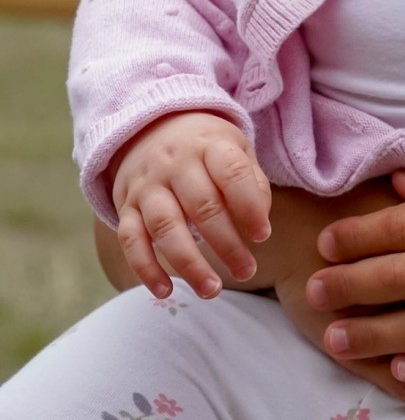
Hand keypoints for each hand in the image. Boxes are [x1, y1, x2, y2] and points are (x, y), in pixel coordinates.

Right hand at [110, 111, 270, 299]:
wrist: (150, 127)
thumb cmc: (205, 147)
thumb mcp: (235, 146)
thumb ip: (251, 181)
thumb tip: (260, 223)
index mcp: (209, 144)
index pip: (232, 173)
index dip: (249, 206)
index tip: (262, 235)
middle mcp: (175, 163)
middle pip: (202, 206)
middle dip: (227, 244)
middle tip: (246, 271)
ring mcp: (147, 186)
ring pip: (166, 227)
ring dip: (189, 263)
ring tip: (212, 290)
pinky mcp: (125, 207)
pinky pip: (130, 241)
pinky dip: (145, 269)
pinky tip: (165, 292)